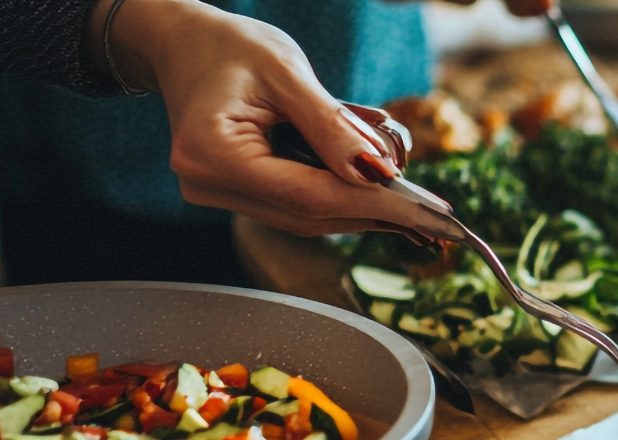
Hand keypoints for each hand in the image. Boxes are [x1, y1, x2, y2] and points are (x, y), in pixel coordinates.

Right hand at [95, 0, 462, 241]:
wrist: (184, 43)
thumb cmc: (229, 47)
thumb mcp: (287, 73)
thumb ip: (330, 125)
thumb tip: (377, 172)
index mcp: (212, 154)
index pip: (309, 196)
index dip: (374, 205)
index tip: (427, 211)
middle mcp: (208, 185)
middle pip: (310, 215)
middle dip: (377, 212)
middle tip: (434, 214)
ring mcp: (218, 194)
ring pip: (307, 217)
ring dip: (364, 209)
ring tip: (416, 204)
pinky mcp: (234, 193)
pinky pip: (296, 205)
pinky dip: (340, 198)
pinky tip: (379, 193)